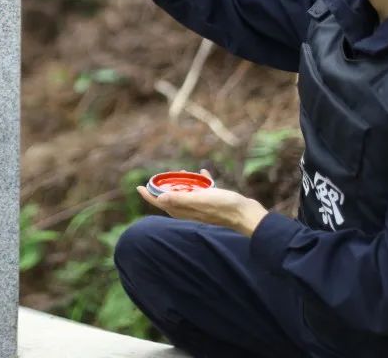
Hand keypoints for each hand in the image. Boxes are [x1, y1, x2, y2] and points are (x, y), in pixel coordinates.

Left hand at [136, 170, 268, 236]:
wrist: (247, 214)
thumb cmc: (224, 207)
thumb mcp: (200, 200)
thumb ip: (181, 200)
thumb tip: (160, 199)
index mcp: (186, 211)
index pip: (162, 203)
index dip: (149, 196)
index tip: (139, 187)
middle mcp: (192, 211)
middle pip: (172, 200)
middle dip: (164, 189)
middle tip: (160, 179)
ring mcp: (203, 207)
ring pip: (188, 195)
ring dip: (182, 184)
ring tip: (182, 173)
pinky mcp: (214, 203)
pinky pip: (204, 191)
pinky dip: (201, 182)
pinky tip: (204, 173)